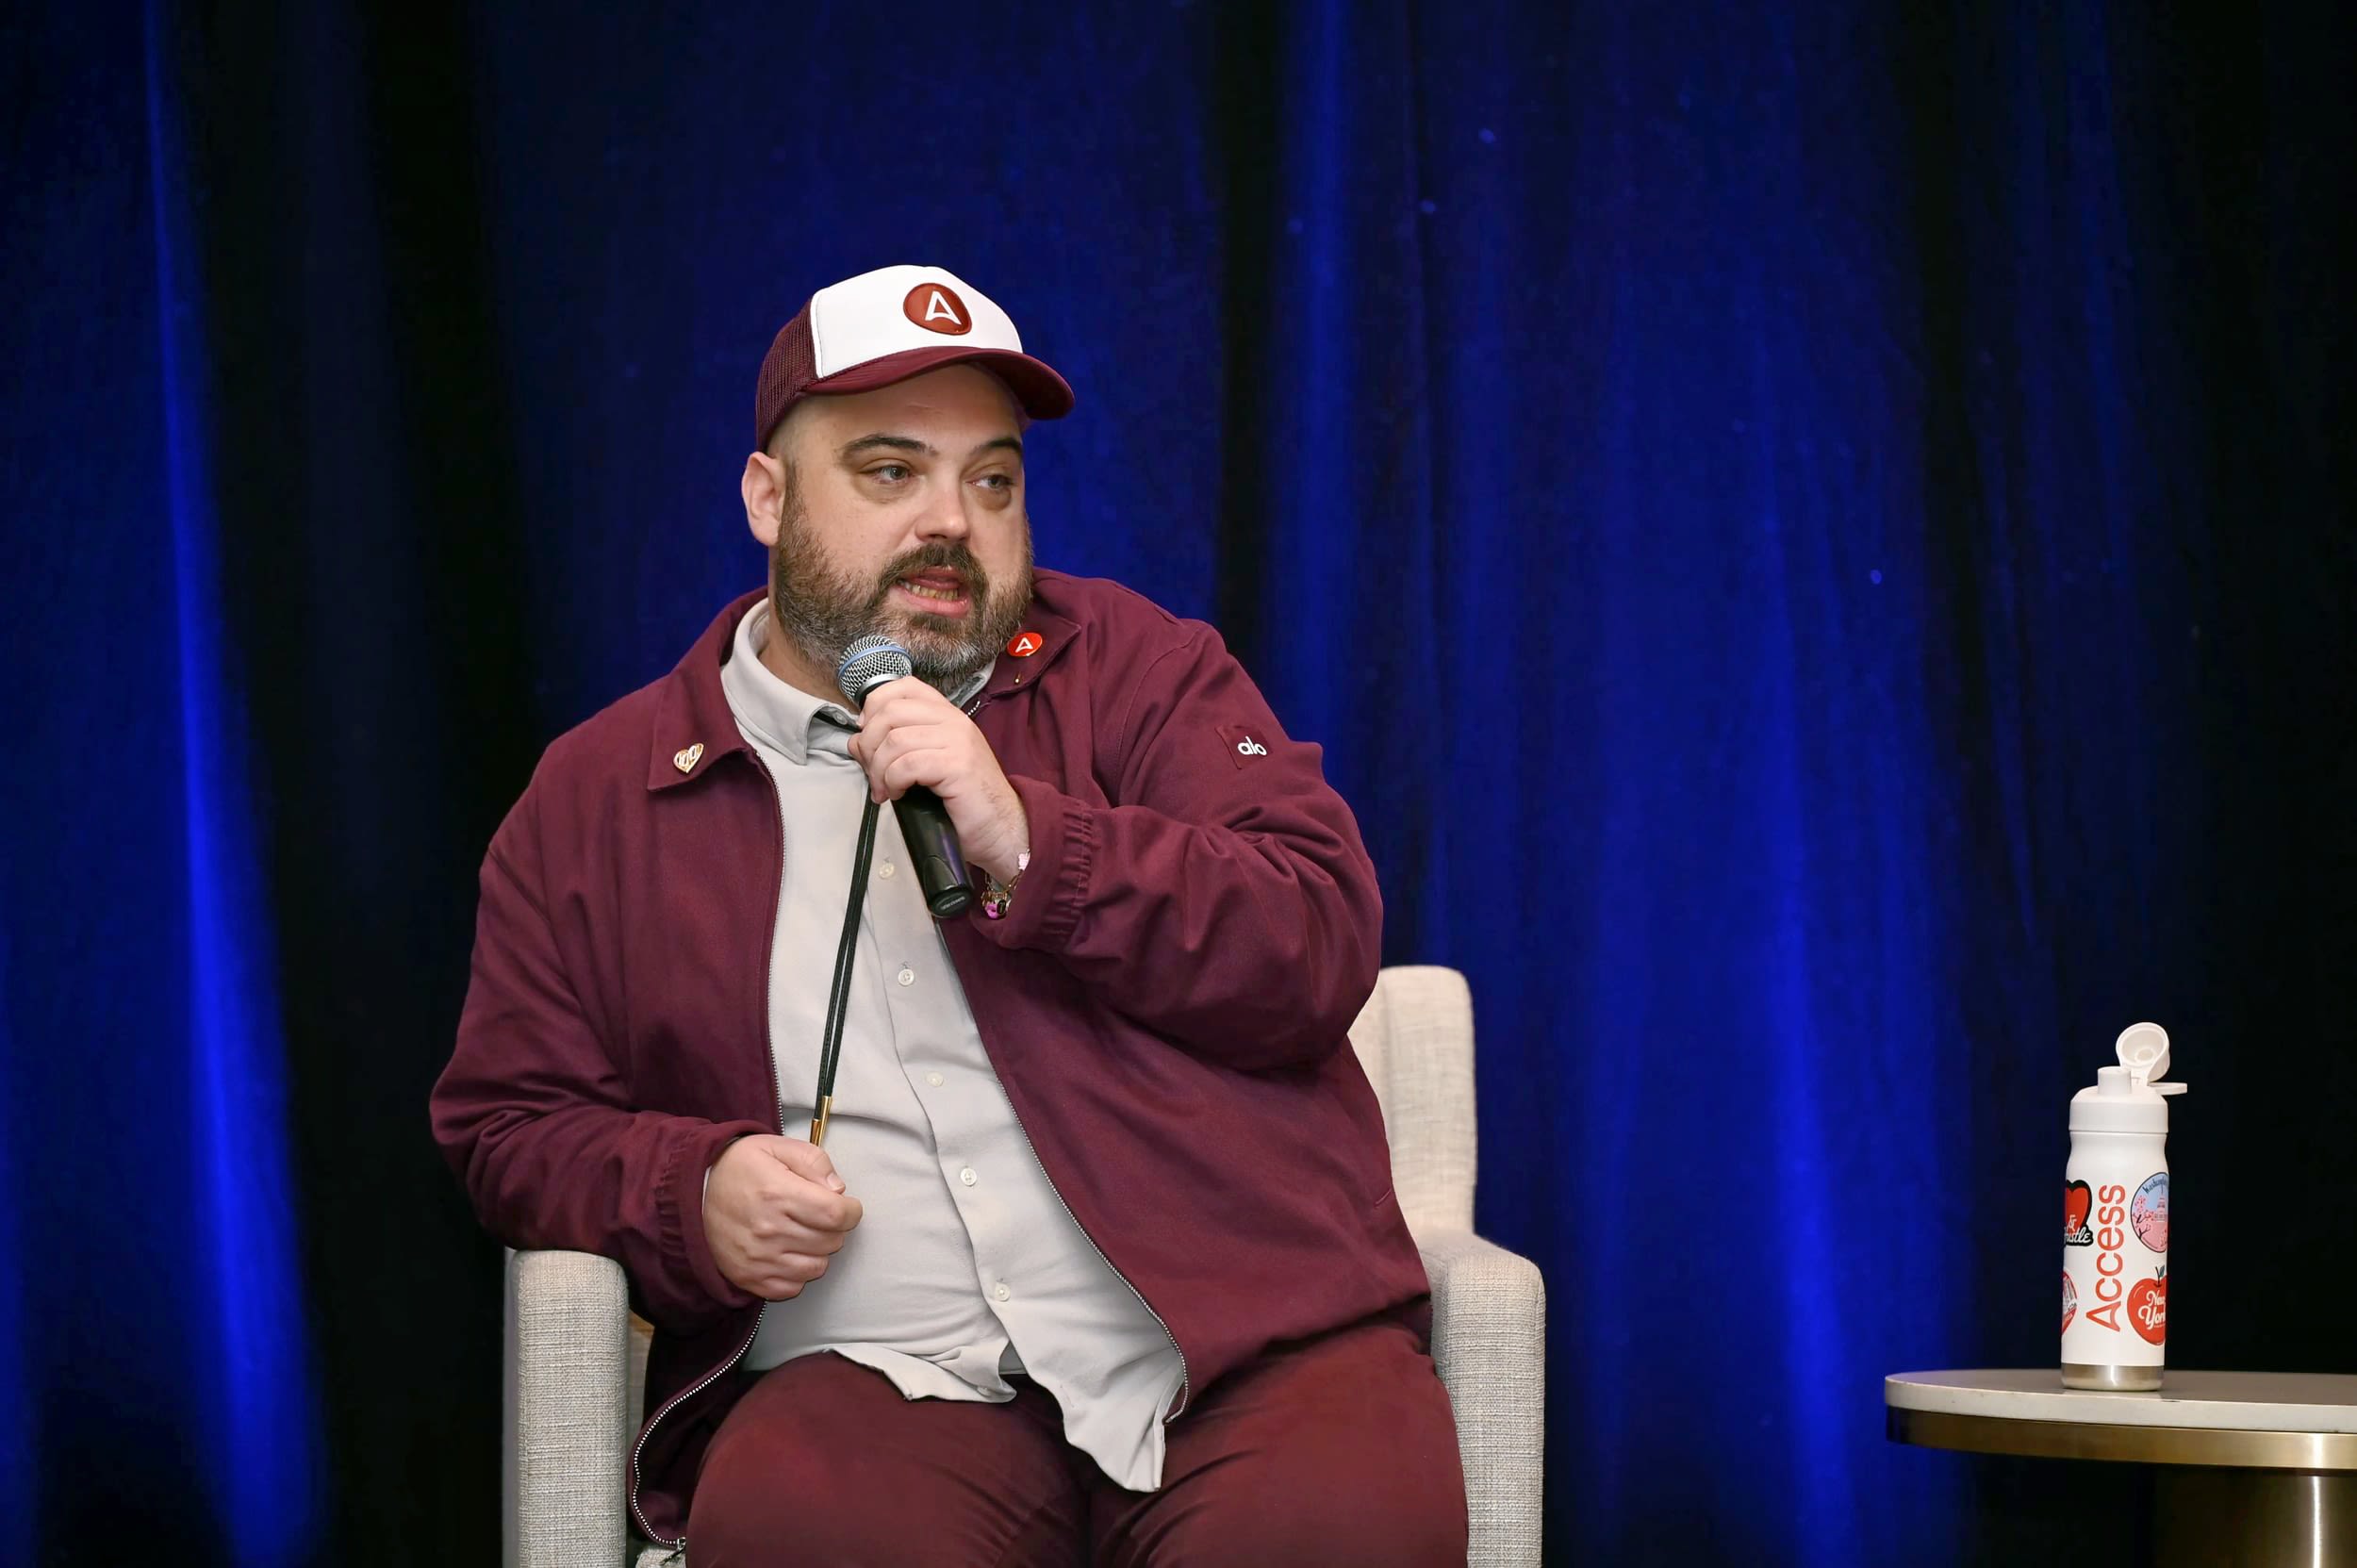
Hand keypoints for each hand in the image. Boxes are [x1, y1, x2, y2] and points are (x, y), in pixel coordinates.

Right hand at [702, 1136, 863, 1301]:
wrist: (690, 1194)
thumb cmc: (739, 1168)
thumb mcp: (776, 1147)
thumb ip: (814, 1162)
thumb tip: (838, 1190)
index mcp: (777, 1194)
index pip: (836, 1215)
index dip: (851, 1211)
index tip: (846, 1206)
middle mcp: (768, 1230)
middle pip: (831, 1242)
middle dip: (834, 1228)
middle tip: (818, 1215)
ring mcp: (757, 1259)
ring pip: (817, 1267)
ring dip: (817, 1251)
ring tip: (802, 1233)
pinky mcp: (749, 1278)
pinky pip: (793, 1288)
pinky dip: (797, 1272)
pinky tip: (788, 1252)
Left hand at [845, 677, 1030, 880]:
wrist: (1001, 827)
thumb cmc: (962, 800)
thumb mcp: (924, 767)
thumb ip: (892, 748)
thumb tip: (855, 741)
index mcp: (946, 714)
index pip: (903, 686)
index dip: (875, 706)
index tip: (869, 735)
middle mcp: (953, 720)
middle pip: (891, 712)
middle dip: (869, 744)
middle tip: (873, 773)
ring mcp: (957, 740)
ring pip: (894, 739)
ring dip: (879, 769)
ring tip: (885, 790)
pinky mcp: (957, 765)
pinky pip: (907, 764)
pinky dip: (893, 781)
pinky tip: (898, 795)